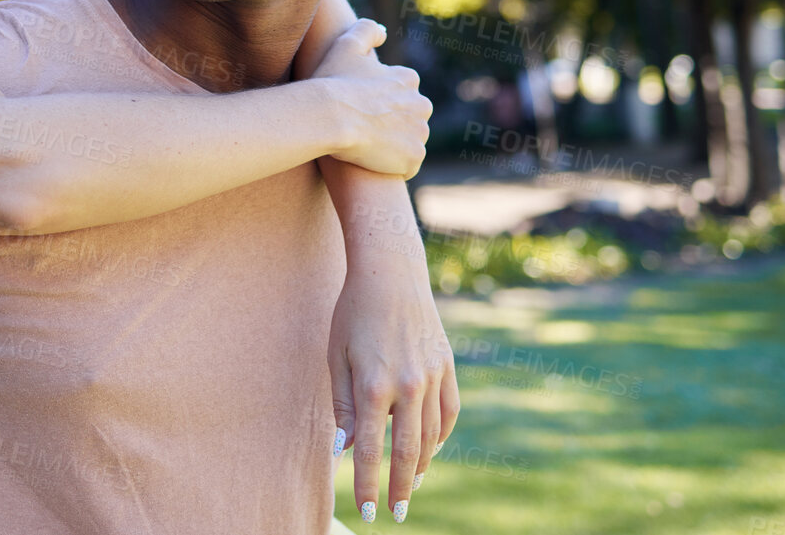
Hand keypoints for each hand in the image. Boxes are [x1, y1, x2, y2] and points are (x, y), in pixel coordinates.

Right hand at [312, 20, 430, 177]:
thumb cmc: (333, 81)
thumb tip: (383, 32)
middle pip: (410, 118)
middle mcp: (422, 104)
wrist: (328, 116)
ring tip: (367, 148)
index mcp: (408, 79)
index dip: (381, 102)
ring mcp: (419, 133)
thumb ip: (366, 30)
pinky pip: (409, 166)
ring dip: (395, 146)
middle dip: (394, 124)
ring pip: (410, 142)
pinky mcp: (413, 157)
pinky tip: (374, 163)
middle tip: (364, 130)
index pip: (402, 93)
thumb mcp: (345, 45)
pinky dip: (395, 166)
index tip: (362, 108)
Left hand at [330, 243, 459, 524]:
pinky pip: (448, 413)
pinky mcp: (447, 366)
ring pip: (431, 436)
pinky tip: (430, 449)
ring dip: (422, 465)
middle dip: (400, 487)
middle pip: (408, 452)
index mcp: (374, 385)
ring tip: (411, 485)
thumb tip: (343, 448)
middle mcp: (408, 385)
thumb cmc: (353, 313)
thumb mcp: (336, 356)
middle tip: (396, 512)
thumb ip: (341, 404)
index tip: (366, 511)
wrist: (390, 273)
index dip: (367, 484)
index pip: (369, 449)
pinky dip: (440, 436)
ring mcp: (432, 376)